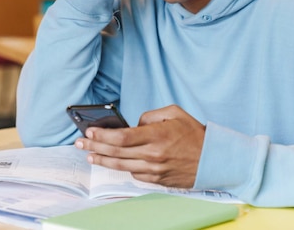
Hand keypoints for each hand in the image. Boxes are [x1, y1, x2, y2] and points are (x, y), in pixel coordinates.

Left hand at [75, 105, 205, 187]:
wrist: (214, 160)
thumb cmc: (195, 135)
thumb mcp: (175, 113)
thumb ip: (150, 115)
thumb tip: (134, 124)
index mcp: (157, 136)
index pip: (122, 137)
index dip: (103, 136)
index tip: (89, 132)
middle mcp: (154, 155)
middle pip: (116, 153)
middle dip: (94, 147)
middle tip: (79, 144)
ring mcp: (155, 170)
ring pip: (121, 166)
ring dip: (102, 161)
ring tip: (89, 156)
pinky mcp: (158, 180)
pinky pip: (134, 174)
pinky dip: (123, 168)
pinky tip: (114, 162)